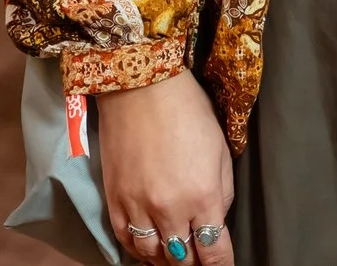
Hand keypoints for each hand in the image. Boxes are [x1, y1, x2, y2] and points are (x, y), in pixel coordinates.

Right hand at [91, 70, 233, 263]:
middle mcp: (170, 209)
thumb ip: (222, 192)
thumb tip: (215, 219)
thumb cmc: (187, 110)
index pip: (214, 251)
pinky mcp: (114, 200)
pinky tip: (149, 248)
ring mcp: (138, 207)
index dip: (221, 265)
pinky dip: (139, 251)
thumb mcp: (220, 149)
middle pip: (183, 259)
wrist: (141, 87)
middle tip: (201, 259)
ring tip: (177, 256)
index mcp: (203, 196)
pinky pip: (125, 241)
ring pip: (153, 256)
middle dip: (196, 264)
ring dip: (168, 260)